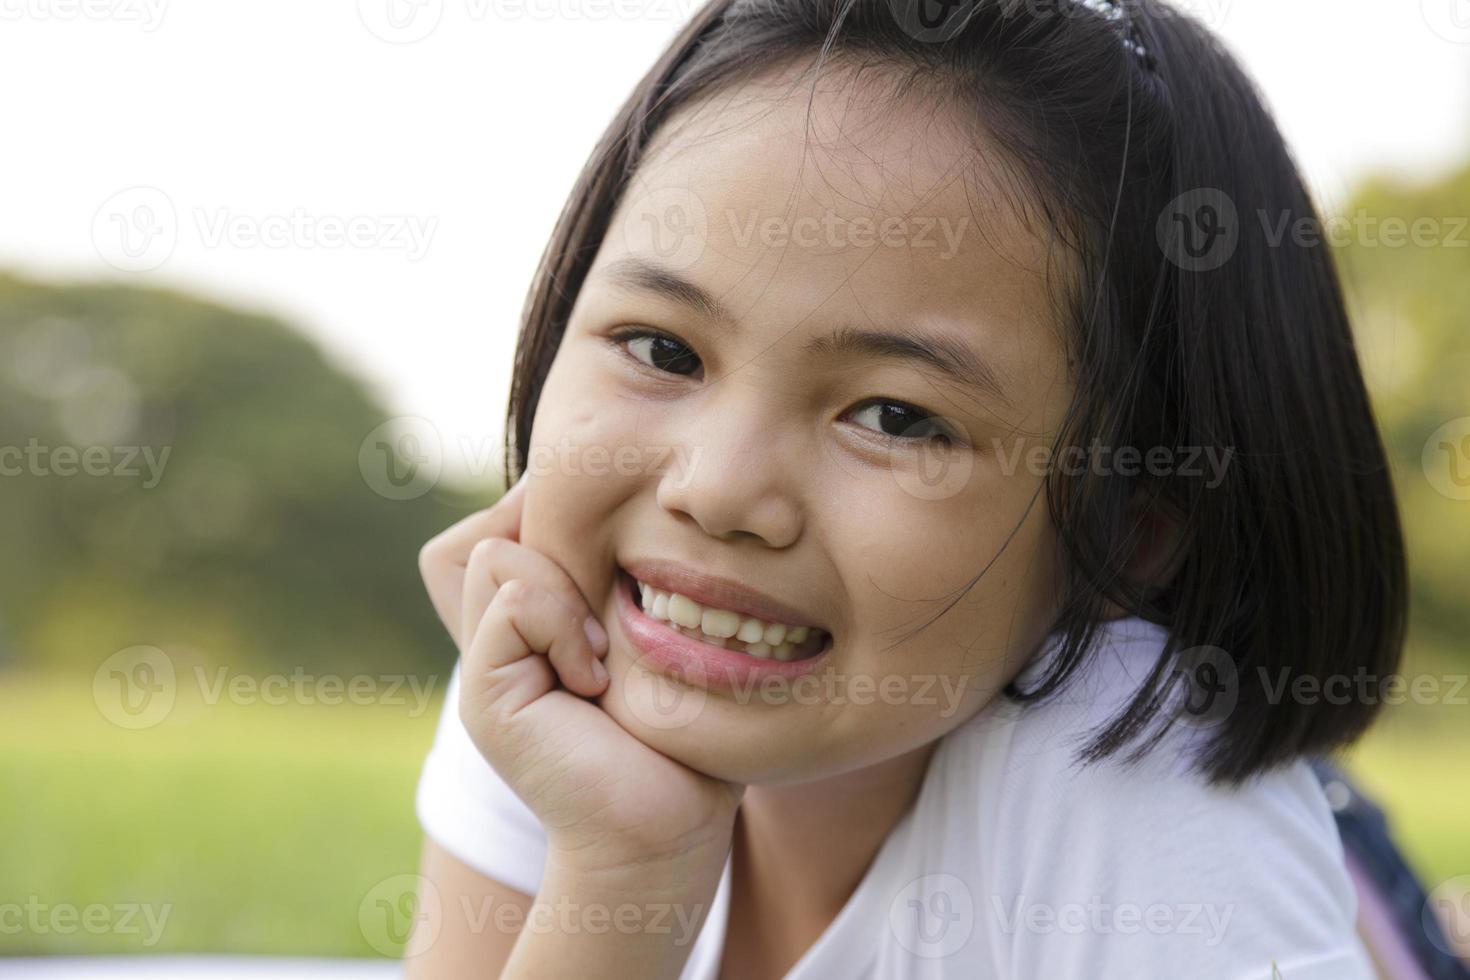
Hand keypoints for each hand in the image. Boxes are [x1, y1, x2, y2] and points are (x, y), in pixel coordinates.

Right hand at [419, 476, 743, 874]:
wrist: (666, 832)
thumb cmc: (679, 735)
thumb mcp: (653, 633)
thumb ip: (618, 576)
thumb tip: (625, 490)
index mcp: (528, 621)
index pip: (506, 516)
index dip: (553, 516)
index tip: (612, 575)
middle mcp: (493, 636)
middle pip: (492, 523)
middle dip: (559, 544)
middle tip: (606, 617)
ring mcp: (482, 665)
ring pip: (494, 549)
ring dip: (564, 587)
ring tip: (601, 654)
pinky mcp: (483, 692)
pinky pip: (511, 595)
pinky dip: (562, 623)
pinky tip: (593, 678)